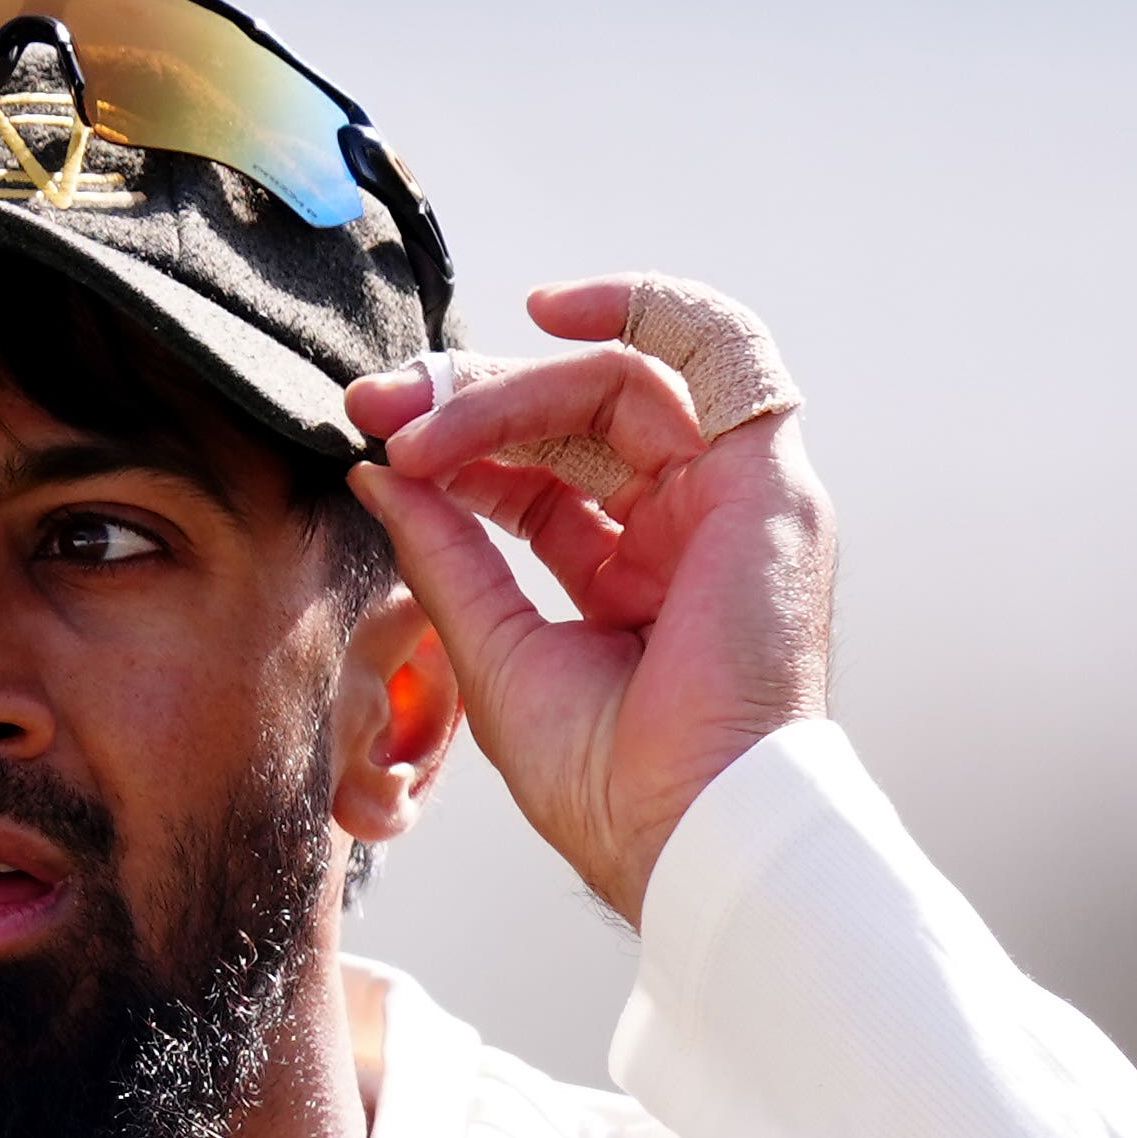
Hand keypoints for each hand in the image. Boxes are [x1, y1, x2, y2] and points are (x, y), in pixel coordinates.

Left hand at [343, 278, 833, 923]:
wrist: (690, 832)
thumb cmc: (611, 783)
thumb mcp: (495, 650)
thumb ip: (447, 553)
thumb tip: (379, 472)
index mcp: (632, 581)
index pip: (537, 478)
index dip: (454, 447)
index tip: (370, 438)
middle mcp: (685, 530)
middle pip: (572, 422)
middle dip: (464, 403)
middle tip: (376, 406)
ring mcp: (730, 500)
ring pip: (616, 386)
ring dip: (509, 390)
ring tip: (425, 423)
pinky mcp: (766, 478)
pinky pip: (717, 345)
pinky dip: (640, 305)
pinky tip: (549, 314)